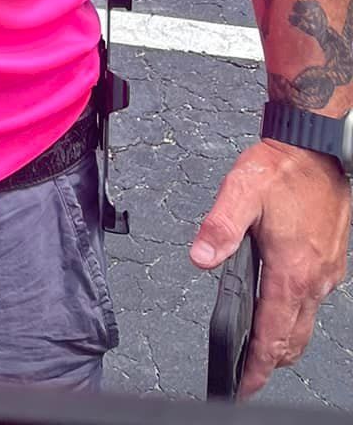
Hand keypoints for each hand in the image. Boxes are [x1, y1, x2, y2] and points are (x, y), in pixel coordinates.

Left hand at [191, 138, 349, 396]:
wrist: (315, 147)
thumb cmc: (281, 167)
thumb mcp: (241, 191)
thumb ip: (219, 227)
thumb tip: (201, 257)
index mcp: (290, 270)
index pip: (273, 335)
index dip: (258, 365)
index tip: (244, 384)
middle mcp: (312, 278)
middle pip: (292, 339)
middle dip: (271, 362)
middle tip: (251, 375)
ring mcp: (325, 272)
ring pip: (306, 323)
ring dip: (285, 342)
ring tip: (263, 351)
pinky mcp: (329, 261)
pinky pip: (313, 302)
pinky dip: (296, 316)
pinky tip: (281, 308)